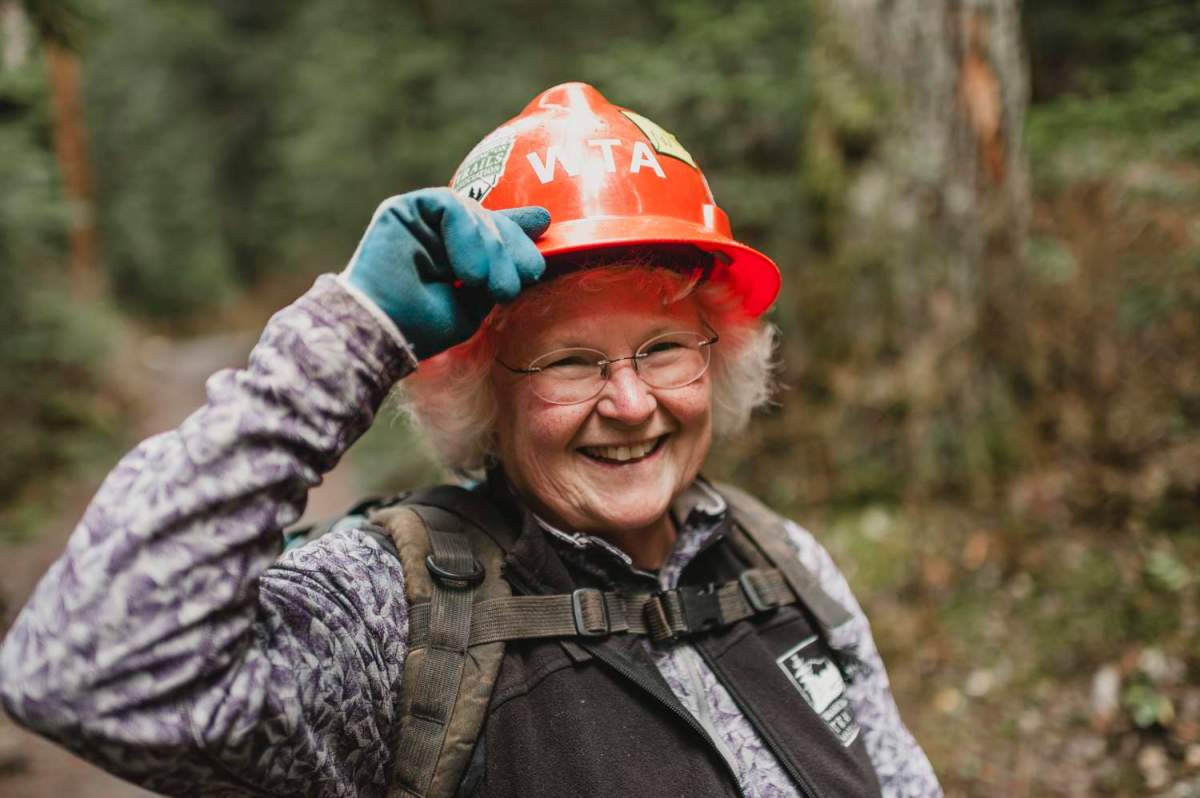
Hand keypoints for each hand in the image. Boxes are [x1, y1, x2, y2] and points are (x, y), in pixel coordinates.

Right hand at [343, 188, 549, 359]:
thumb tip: (531, 256)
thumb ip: (499, 275)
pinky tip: (466, 269)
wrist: (385, 330)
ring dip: (490, 249)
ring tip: (484, 284)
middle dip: (511, 247)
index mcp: (452, 257)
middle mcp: (436, 235)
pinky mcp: (404, 209)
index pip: (489, 232)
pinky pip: (450, 205)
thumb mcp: (475, 303)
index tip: (544, 221)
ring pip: (474, 213)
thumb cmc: (425, 326)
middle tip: (516, 282)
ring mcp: (420, 221)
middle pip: (489, 221)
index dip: (518, 225)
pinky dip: (466, 234)